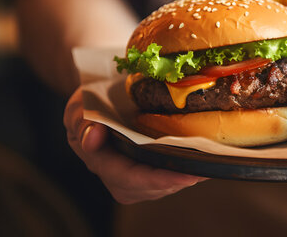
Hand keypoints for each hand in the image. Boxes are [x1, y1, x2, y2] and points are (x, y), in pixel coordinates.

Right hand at [64, 89, 206, 203]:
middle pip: (147, 188)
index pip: (126, 177)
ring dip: (183, 177)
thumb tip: (92, 137)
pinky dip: (186, 171)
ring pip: (160, 186)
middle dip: (175, 181)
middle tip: (201, 172)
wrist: (103, 97)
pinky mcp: (150, 170)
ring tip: (206, 168)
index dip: (155, 179)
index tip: (183, 175)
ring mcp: (134, 175)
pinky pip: (168, 178)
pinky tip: (206, 164)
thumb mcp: (80, 105)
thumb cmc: (91, 101)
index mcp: (98, 160)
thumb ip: (81, 121)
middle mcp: (116, 175)